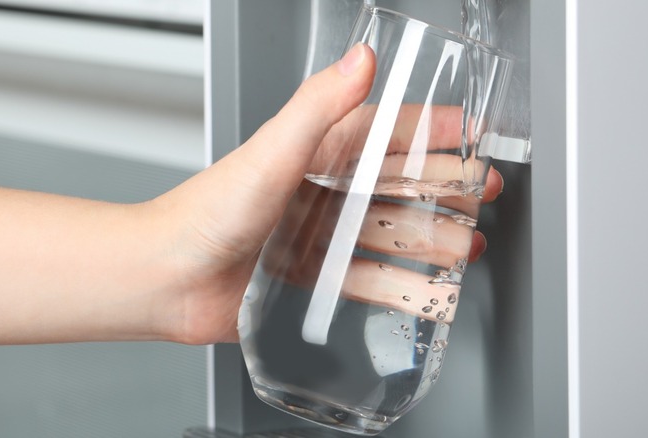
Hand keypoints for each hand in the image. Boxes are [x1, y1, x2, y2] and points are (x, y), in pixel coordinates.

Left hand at [152, 44, 502, 344]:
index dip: (435, 130)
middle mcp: (322, 191)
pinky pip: (366, 280)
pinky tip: (425, 291)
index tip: (473, 132)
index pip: (390, 132)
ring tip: (465, 246)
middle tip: (481, 193)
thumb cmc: (205, 213)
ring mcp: (318, 235)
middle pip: (398, 184)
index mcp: (317, 152)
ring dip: (431, 238)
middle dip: (445, 187)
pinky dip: (400, 286)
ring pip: (389, 233)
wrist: (166, 279)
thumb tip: (361, 59)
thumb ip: (318, 107)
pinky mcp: (310, 277)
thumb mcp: (271, 152)